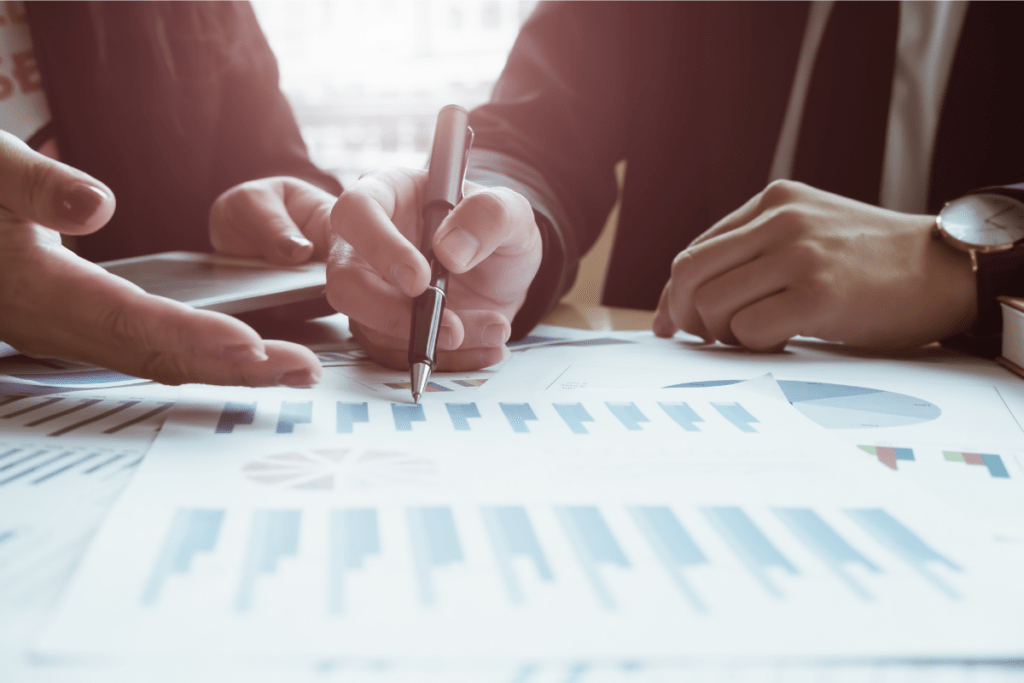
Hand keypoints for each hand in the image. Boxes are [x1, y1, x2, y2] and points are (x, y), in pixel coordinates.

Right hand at [0, 132, 319, 386]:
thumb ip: (33, 184)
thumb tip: (96, 205)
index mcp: (39, 291)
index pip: (133, 322)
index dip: (196, 339)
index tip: (256, 348)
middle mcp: (58, 326)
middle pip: (157, 357)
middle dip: (234, 370)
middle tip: (303, 373)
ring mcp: (68, 334)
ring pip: (155, 361)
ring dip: (226, 370)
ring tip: (290, 371)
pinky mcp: (79, 327)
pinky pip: (146, 351)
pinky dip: (198, 358)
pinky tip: (241, 357)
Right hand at [325, 167, 540, 369]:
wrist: (505, 270)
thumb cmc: (494, 229)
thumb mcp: (510, 212)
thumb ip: (489, 216)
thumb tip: (450, 252)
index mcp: (386, 193)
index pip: (356, 212)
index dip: (380, 248)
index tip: (420, 280)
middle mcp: (365, 243)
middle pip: (345, 283)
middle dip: (393, 314)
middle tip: (452, 329)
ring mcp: (370, 289)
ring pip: (373, 327)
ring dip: (433, 340)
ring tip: (493, 329)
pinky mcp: (383, 327)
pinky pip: (399, 354)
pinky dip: (447, 359)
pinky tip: (487, 347)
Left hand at [652, 180, 976, 349]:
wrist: (946, 269)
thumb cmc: (873, 262)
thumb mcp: (811, 231)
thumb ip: (756, 250)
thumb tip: (686, 300)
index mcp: (773, 200)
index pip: (695, 251)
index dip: (674, 294)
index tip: (671, 324)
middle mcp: (781, 219)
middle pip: (689, 274)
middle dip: (684, 316)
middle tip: (703, 339)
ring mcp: (800, 255)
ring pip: (711, 303)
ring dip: (720, 334)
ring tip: (753, 338)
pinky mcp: (819, 294)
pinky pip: (748, 329)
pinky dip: (752, 345)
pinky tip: (779, 342)